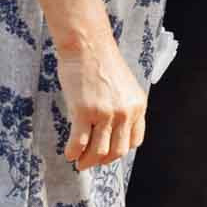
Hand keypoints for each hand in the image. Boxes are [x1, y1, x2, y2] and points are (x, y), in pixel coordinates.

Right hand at [60, 38, 147, 170]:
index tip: (108, 152)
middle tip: (90, 162)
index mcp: (137, 106)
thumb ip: (122, 107)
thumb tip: (110, 130)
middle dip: (103, 160)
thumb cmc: (100, 62)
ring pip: (99, 151)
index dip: (120, 150)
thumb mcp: (123, 86)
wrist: (87, 44)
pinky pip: (79, 142)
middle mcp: (125, 112)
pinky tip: (69, 153)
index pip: (135, 141)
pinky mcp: (85, 112)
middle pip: (118, 151)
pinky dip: (74, 152)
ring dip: (87, 161)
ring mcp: (105, 113)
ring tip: (79, 161)